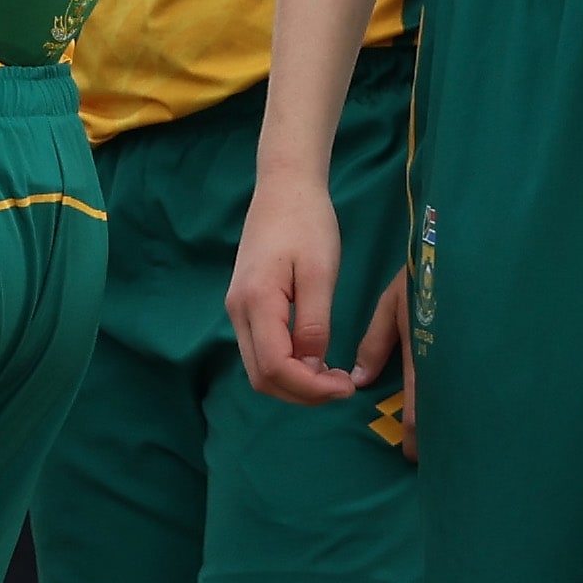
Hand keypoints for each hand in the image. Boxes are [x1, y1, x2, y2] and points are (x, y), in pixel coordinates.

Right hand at [231, 162, 363, 404]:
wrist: (284, 188)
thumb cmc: (307, 223)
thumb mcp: (321, 272)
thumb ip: (314, 323)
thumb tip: (311, 367)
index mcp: (256, 303)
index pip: (276, 368)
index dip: (310, 388)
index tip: (345, 388)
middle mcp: (237, 313)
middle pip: (262, 377)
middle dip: (302, 393)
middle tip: (342, 388)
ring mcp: (237, 310)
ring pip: (259, 369)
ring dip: (294, 384)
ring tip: (332, 378)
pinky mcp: (244, 306)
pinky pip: (261, 351)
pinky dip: (286, 367)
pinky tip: (314, 361)